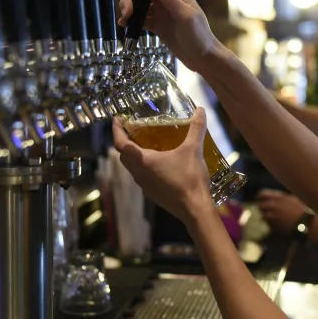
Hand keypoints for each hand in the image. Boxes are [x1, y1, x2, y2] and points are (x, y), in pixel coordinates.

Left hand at [112, 108, 213, 223]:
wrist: (194, 209)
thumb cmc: (189, 178)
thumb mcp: (193, 150)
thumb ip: (196, 128)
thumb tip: (201, 109)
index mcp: (144, 161)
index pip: (121, 143)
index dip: (116, 130)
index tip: (117, 119)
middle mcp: (139, 173)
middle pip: (123, 156)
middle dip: (123, 142)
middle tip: (131, 130)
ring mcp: (144, 186)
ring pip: (131, 167)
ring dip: (132, 155)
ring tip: (143, 144)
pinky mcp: (152, 194)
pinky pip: (141, 176)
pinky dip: (142, 166)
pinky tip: (157, 163)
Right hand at [119, 0, 220, 71]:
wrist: (203, 57)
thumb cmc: (199, 36)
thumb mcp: (186, 16)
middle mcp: (167, 1)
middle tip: (126, 12)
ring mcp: (162, 14)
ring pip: (141, 5)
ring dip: (130, 9)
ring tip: (124, 20)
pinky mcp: (158, 26)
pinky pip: (143, 20)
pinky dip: (133, 21)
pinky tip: (126, 26)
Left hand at [256, 189, 307, 233]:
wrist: (306, 224)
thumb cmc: (301, 210)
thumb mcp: (292, 199)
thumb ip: (281, 197)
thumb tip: (273, 196)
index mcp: (277, 197)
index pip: (261, 194)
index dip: (260, 196)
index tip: (260, 198)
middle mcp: (273, 206)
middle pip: (259, 205)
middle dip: (262, 207)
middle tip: (265, 210)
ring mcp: (272, 216)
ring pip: (262, 216)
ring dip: (266, 216)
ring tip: (272, 218)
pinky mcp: (274, 226)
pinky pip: (268, 224)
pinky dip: (270, 224)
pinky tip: (277, 224)